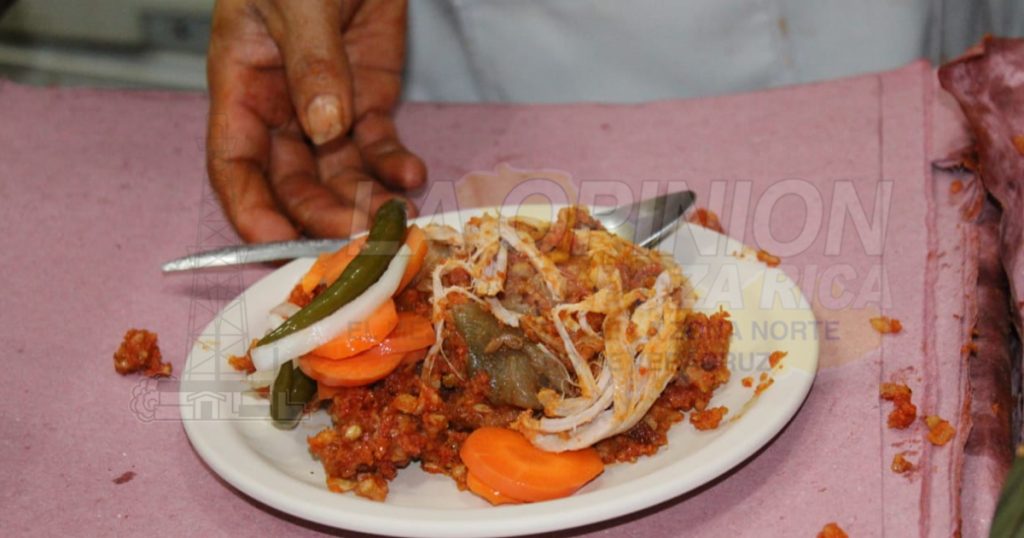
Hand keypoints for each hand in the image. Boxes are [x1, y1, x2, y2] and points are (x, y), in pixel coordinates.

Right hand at [207, 0, 424, 242]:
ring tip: (394, 216)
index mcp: (241, 84)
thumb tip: (323, 128)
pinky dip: (395, 168)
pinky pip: (379, 149)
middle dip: (321, 216)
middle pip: (292, 183)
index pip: (233, 164)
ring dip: (364, 202)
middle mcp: (280, 109)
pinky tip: (412, 177)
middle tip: (357, 238)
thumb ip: (310, 63)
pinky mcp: (369, 103)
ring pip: (339, 176)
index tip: (277, 245)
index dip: (250, 211)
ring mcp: (327, 110)